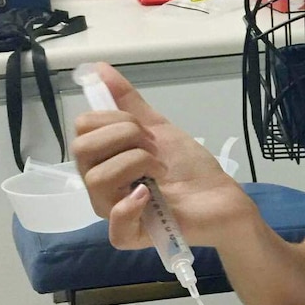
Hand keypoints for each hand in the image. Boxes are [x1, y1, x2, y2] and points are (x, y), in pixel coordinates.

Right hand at [72, 63, 249, 249]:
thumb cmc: (189, 167)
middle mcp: (101, 187)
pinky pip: (113, 224)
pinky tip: (151, 194)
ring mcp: (115, 213)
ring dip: (137, 163)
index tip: (148, 133)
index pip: (82, 129)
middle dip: (126, 138)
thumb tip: (99, 68)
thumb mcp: (159, 128)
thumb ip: (129, 103)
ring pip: (96, 179)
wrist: (223, 197)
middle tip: (156, 150)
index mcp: (104, 161)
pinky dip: (130, 204)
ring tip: (162, 171)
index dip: (116, 122)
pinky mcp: (134, 235)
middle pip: (82, 150)